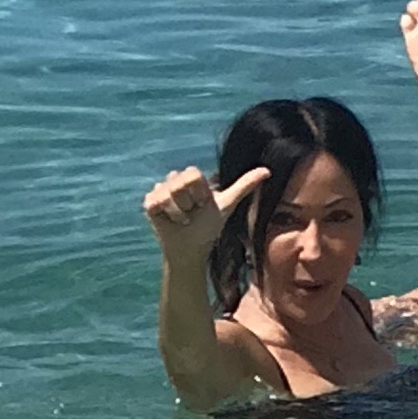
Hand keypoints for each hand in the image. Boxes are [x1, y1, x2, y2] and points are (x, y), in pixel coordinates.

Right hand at [143, 165, 269, 258]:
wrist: (192, 248)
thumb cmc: (209, 226)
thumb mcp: (227, 204)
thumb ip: (245, 186)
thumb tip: (268, 170)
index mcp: (193, 178)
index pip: (193, 174)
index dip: (200, 193)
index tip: (204, 204)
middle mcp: (175, 180)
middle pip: (179, 180)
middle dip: (189, 201)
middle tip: (192, 212)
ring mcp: (160, 190)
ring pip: (167, 192)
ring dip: (179, 211)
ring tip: (182, 219)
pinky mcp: (149, 202)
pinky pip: (156, 201)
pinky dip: (167, 215)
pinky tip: (170, 221)